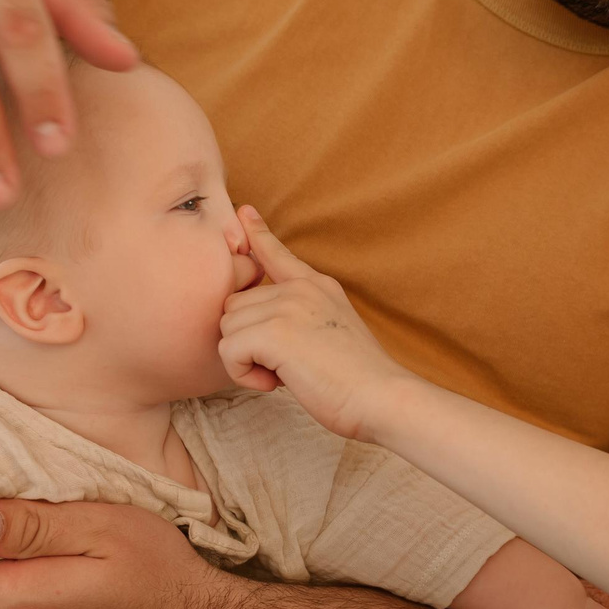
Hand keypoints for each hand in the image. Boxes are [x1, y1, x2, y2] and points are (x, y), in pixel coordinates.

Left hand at [218, 208, 416, 441]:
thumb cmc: (359, 379)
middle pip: (236, 306)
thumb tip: (261, 325)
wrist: (381, 397)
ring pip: (228, 328)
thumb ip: (303, 316)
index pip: (277, 254)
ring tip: (285, 374)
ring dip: (246, 360)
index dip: (257, 234)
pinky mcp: (273, 332)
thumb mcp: (333, 331)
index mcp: (317, 286)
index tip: (244, 211)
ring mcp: (286, 306)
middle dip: (247, 340)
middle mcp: (300, 288)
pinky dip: (243, 374)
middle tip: (285, 365)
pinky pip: (228, 351)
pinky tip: (275, 383)